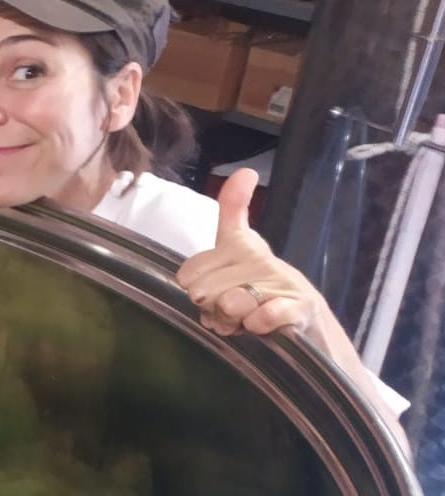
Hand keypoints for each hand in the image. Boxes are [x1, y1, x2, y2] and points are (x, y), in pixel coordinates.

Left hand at [176, 168, 325, 337]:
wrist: (307, 319)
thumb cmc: (262, 284)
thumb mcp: (238, 248)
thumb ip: (231, 211)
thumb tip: (246, 170)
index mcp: (239, 244)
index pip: (188, 271)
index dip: (195, 289)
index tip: (213, 291)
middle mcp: (260, 259)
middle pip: (203, 292)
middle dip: (213, 311)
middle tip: (231, 312)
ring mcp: (281, 283)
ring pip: (231, 303)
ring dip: (233, 321)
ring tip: (245, 319)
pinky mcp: (299, 306)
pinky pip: (263, 315)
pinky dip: (257, 324)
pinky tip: (261, 324)